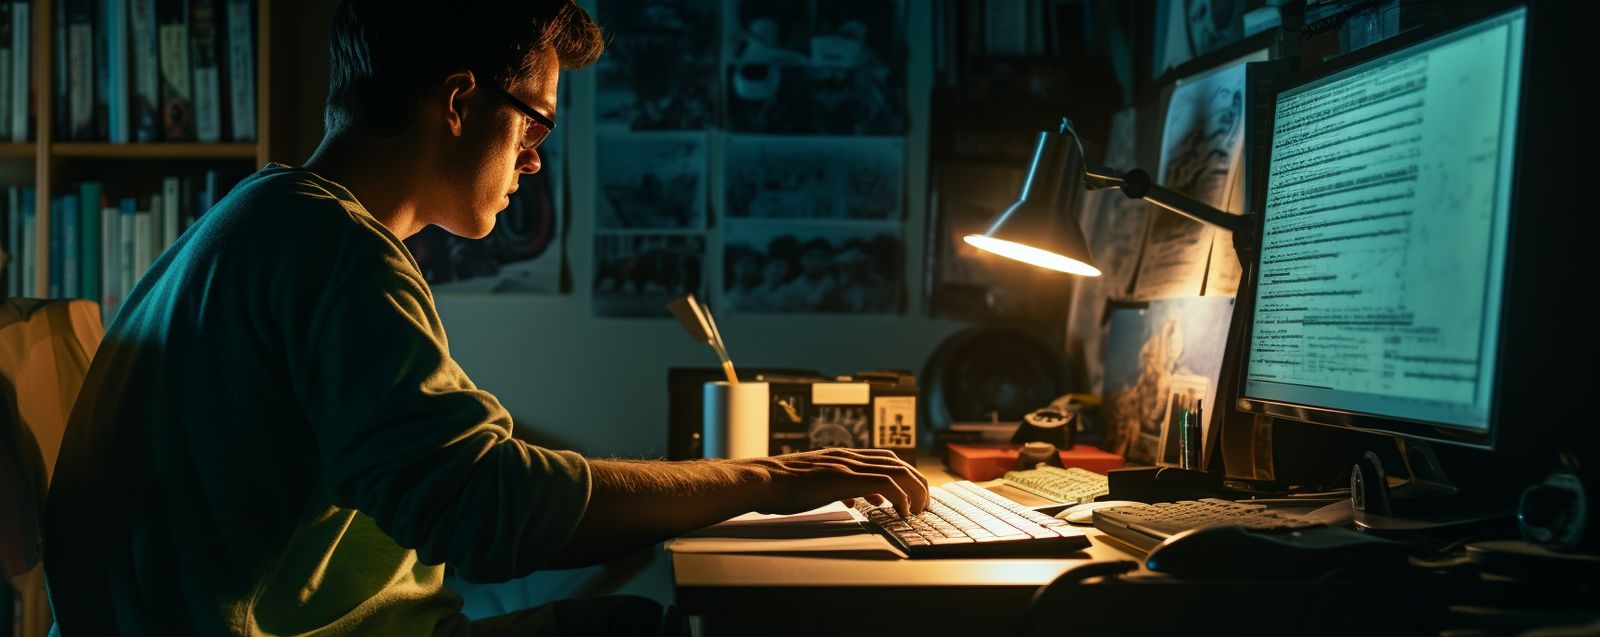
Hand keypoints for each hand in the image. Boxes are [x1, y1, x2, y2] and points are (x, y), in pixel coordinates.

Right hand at [744, 448, 928, 518]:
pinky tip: (900, 513)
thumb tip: (856, 499)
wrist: (762, 480)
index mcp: (843, 456)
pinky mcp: (844, 478)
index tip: (912, 494)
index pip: (886, 458)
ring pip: (896, 471)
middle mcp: (849, 456)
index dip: (905, 475)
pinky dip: (899, 498)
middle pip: (897, 463)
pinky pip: (884, 483)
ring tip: (917, 510)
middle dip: (916, 483)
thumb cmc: (782, 486)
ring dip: (913, 491)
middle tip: (923, 504)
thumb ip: (839, 487)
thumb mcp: (817, 484)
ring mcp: (847, 465)